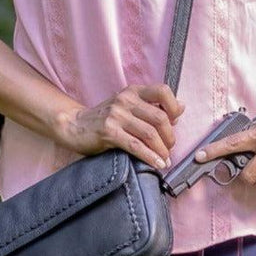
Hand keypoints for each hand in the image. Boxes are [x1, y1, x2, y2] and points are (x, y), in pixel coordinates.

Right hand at [55, 83, 184, 170]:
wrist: (74, 125)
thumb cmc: (105, 118)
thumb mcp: (128, 105)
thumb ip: (152, 106)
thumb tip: (181, 107)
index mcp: (133, 91)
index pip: (162, 90)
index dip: (174, 106)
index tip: (175, 122)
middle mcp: (125, 100)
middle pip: (160, 117)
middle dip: (169, 137)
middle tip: (169, 149)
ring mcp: (116, 115)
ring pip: (150, 133)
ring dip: (162, 150)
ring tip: (165, 160)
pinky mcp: (108, 132)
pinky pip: (136, 146)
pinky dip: (150, 157)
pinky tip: (157, 164)